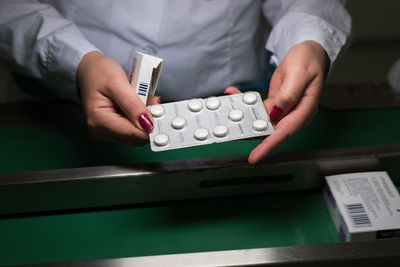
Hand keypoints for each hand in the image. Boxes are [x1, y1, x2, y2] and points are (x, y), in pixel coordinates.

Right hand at [77, 51, 159, 144]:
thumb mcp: (118, 83)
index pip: (133, 134)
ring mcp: (105, 132)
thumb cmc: (98, 73)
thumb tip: (148, 124)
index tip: (160, 111)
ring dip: (144, 119)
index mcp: (99, 121)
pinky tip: (137, 106)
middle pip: (136, 137)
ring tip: (142, 100)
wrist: (87, 69)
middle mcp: (100, 131)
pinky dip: (139, 119)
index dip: (151, 125)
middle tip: (151, 101)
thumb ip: (133, 105)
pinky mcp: (111, 130)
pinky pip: (132, 130)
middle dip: (148, 120)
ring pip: (136, 135)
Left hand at [226, 40, 328, 165]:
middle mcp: (294, 115)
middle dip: (248, 133)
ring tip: (227, 108)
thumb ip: (288, 95)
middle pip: (269, 131)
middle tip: (229, 134)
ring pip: (260, 121)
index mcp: (304, 110)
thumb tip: (275, 112)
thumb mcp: (300, 73)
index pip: (285, 132)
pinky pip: (258, 109)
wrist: (309, 52)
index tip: (254, 158)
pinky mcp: (276, 106)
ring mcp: (284, 111)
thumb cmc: (309, 61)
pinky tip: (234, 94)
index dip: (268, 146)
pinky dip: (245, 102)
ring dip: (243, 116)